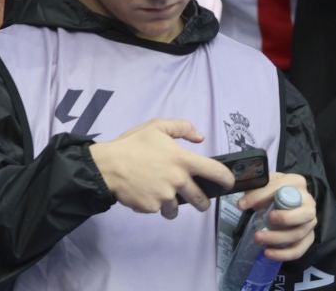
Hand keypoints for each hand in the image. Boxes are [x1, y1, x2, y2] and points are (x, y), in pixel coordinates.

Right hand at [88, 119, 231, 217]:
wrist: (107, 165)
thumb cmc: (133, 144)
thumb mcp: (156, 126)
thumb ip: (182, 128)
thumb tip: (200, 138)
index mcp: (183, 160)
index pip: (216, 173)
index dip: (227, 180)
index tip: (228, 183)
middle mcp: (178, 181)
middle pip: (201, 201)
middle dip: (201, 202)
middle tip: (194, 198)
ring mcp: (166, 197)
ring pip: (177, 208)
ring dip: (172, 204)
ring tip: (159, 193)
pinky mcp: (153, 208)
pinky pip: (157, 209)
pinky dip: (152, 204)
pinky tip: (142, 192)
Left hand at [240, 172, 316, 262]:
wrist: (285, 200)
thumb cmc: (273, 191)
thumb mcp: (263, 185)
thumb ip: (254, 190)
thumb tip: (242, 204)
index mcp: (296, 183)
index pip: (281, 189)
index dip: (260, 196)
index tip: (242, 205)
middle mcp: (309, 203)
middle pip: (304, 214)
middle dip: (285, 219)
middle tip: (266, 219)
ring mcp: (310, 222)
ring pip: (298, 234)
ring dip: (277, 238)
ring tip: (258, 238)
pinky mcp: (308, 238)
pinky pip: (299, 249)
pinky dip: (284, 254)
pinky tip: (268, 253)